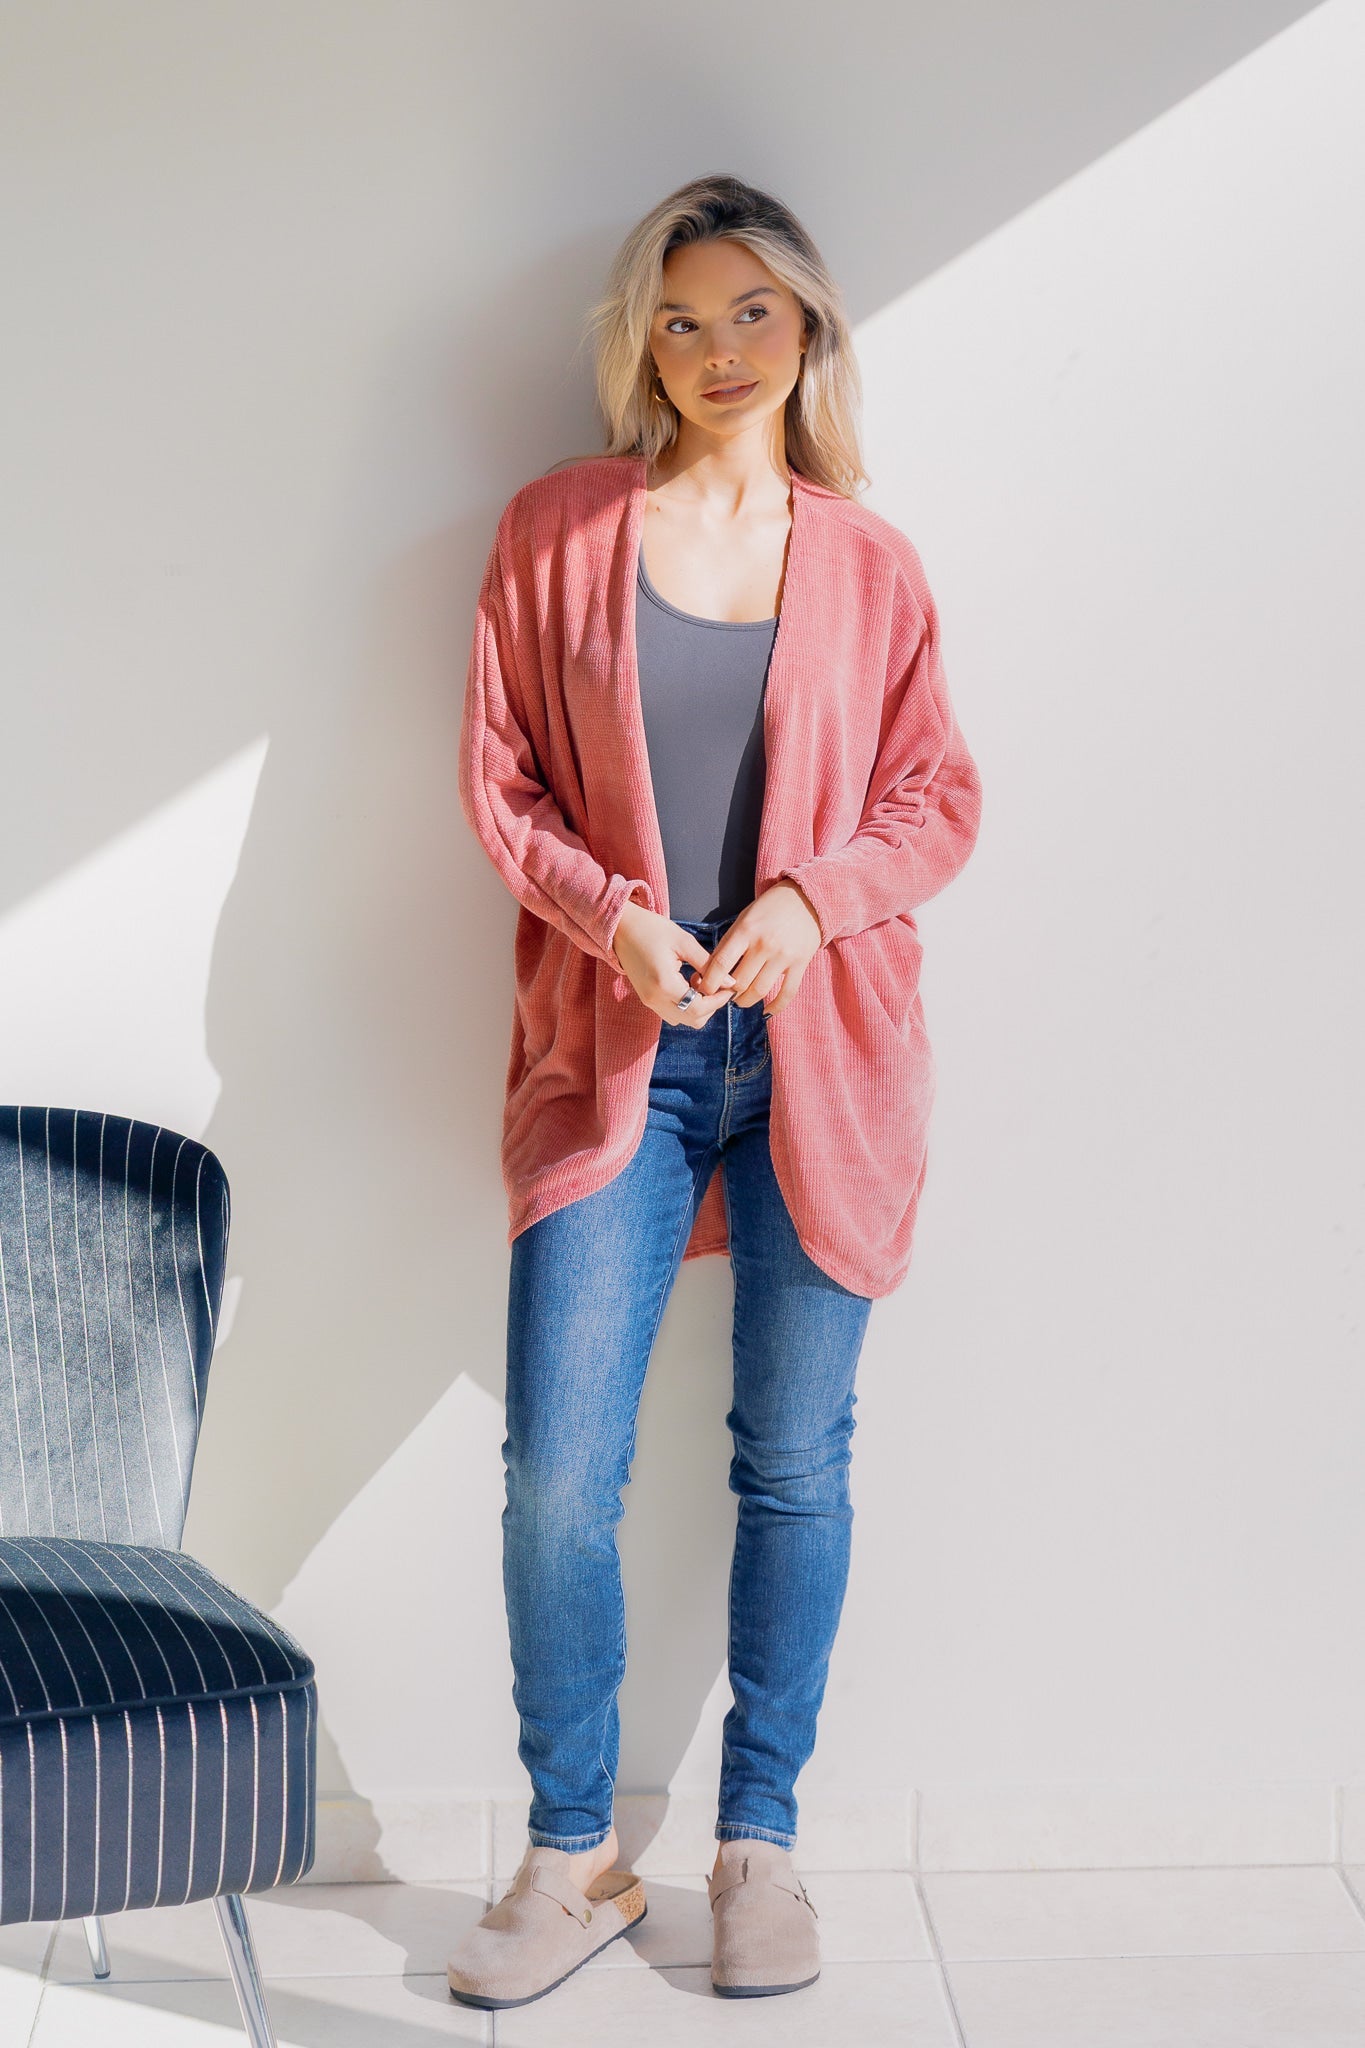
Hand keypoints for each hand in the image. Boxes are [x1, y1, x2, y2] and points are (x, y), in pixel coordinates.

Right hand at [611, 901, 739, 1029]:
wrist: (620, 929)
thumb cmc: (652, 929)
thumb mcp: (684, 942)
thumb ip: (708, 964)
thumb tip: (731, 982)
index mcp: (664, 984)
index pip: (700, 1008)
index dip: (719, 1000)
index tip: (729, 986)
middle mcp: (655, 999)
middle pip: (693, 1020)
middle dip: (711, 1006)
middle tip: (717, 985)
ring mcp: (649, 1002)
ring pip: (683, 1020)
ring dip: (698, 1007)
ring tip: (698, 982)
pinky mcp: (646, 1000)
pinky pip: (672, 1014)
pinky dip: (685, 1006)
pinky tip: (686, 985)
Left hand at [687, 880, 821, 1016]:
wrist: (806, 898)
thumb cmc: (769, 909)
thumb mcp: (743, 919)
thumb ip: (728, 944)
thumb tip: (709, 973)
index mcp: (746, 931)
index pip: (720, 964)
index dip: (709, 983)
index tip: (704, 991)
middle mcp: (764, 945)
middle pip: (739, 982)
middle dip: (727, 993)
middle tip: (724, 995)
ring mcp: (783, 955)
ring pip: (759, 991)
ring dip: (745, 1001)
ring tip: (740, 1001)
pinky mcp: (801, 963)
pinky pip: (787, 993)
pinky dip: (775, 1007)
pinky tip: (766, 1011)